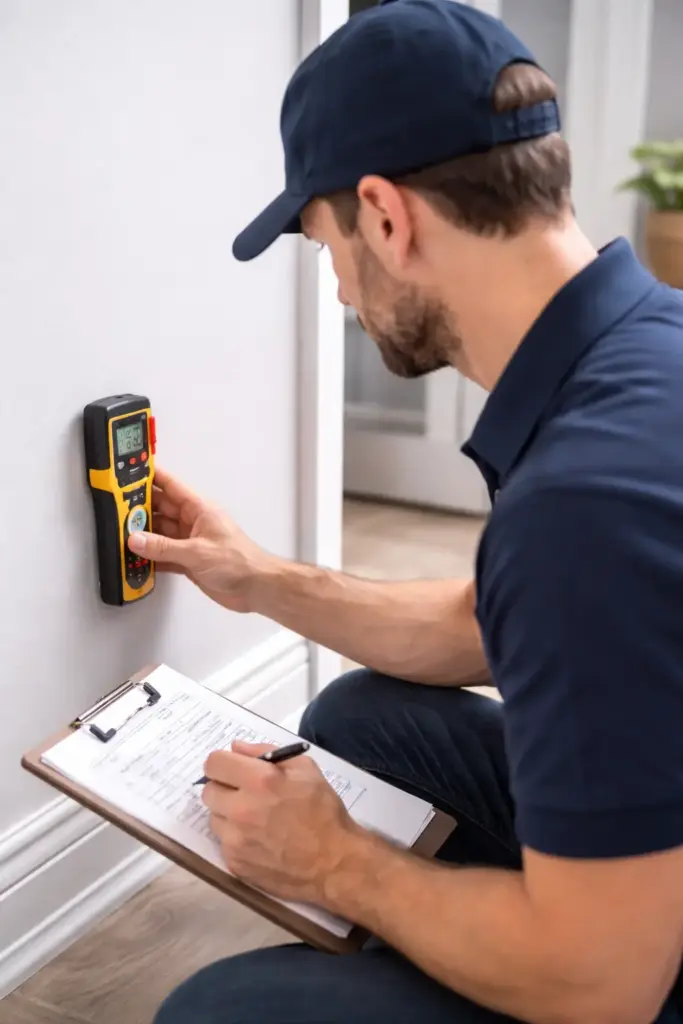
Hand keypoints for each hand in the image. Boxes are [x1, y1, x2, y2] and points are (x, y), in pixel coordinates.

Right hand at [127, 467, 271, 611]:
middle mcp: (193, 522)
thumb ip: (163, 546)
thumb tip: (136, 539)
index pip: (171, 486)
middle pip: (161, 509)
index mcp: (199, 509)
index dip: (151, 477)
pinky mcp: (189, 561)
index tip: (130, 472)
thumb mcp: (197, 552)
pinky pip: (164, 554)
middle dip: (139, 508)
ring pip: (160, 533)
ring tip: (119, 534)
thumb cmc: (239, 562)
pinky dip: (151, 557)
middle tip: (114, 508)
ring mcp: (191, 542)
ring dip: (143, 535)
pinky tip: (137, 559)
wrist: (256, 588)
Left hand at [201, 741, 363, 904]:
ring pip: (214, 818)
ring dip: (228, 815)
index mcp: (259, 781)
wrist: (334, 863)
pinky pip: (223, 843)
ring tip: (255, 820)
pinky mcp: (234, 863)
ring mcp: (235, 840)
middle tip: (245, 794)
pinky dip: (236, 839)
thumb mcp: (306, 769)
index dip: (223, 763)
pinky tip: (259, 841)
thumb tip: (237, 748)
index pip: (213, 763)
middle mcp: (241, 809)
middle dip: (224, 788)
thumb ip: (267, 752)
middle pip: (208, 791)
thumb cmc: (323, 811)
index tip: (234, 769)